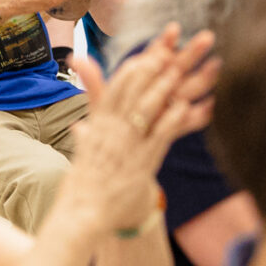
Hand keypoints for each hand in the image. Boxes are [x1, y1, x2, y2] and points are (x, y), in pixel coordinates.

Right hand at [60, 25, 217, 230]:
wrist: (81, 214)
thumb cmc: (83, 189)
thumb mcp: (82, 157)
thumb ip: (85, 137)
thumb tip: (80, 127)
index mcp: (98, 128)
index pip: (114, 90)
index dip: (131, 71)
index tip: (146, 55)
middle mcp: (110, 131)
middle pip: (130, 92)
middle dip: (149, 70)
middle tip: (167, 51)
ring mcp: (126, 145)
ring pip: (144, 108)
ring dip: (161, 88)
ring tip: (178, 70)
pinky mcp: (140, 161)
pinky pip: (158, 135)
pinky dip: (171, 119)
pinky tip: (185, 106)